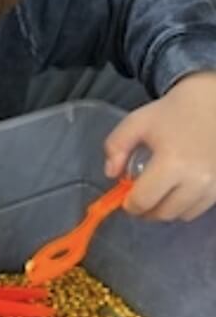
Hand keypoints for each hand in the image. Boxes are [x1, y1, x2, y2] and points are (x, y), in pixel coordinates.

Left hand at [103, 72, 215, 220]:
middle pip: (164, 213)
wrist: (212, 101)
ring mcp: (214, 184)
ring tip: (160, 193)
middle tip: (140, 198)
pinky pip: (201, 208)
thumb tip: (111, 174)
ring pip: (184, 215)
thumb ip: (116, 146)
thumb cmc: (172, 111)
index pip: (144, 201)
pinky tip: (179, 189)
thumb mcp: (136, 122)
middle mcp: (196, 179)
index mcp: (172, 163)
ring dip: (167, 209)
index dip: (129, 204)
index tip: (126, 198)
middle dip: (147, 210)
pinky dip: (186, 205)